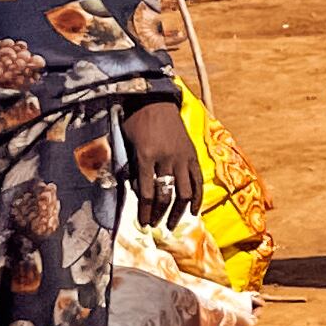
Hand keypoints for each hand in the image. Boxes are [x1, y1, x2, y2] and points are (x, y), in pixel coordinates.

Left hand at [124, 96, 199, 226]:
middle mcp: (166, 158)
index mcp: (146, 155)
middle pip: (165, 195)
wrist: (156, 101)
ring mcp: (182, 157)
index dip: (145, 211)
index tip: (143, 224)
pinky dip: (197, 198)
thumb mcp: (127, 143)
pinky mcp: (192, 155)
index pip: (147, 192)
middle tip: (153, 225)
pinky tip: (194, 212)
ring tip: (171, 224)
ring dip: (177, 211)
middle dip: (158, 214)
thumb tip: (138, 193)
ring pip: (183, 192)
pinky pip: (197, 181)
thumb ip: (132, 168)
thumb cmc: (136, 121)